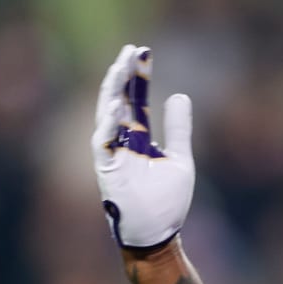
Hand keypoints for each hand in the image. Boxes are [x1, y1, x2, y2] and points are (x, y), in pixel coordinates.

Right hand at [92, 44, 194, 250]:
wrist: (158, 234)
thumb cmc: (168, 204)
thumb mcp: (181, 160)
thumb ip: (179, 129)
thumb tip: (179, 95)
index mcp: (138, 138)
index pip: (136, 99)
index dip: (139, 75)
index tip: (144, 51)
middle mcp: (121, 142)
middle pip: (118, 100)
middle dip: (123, 74)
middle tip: (132, 49)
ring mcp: (112, 155)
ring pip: (106, 115)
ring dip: (113, 90)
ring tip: (121, 66)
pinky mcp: (106, 170)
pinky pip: (101, 142)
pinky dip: (107, 123)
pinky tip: (118, 103)